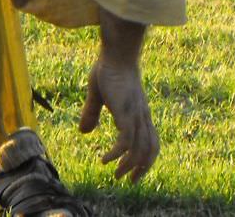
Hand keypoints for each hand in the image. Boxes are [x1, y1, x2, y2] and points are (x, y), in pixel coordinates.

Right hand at [79, 52, 157, 182]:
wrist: (117, 52)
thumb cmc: (109, 68)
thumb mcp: (99, 94)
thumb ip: (92, 112)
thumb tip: (84, 131)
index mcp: (139, 112)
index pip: (151, 141)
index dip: (145, 158)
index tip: (134, 171)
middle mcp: (141, 116)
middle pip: (150, 149)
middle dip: (141, 168)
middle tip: (129, 181)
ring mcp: (135, 115)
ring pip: (140, 149)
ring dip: (129, 166)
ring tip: (116, 174)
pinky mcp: (126, 113)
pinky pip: (126, 141)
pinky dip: (118, 155)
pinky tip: (106, 159)